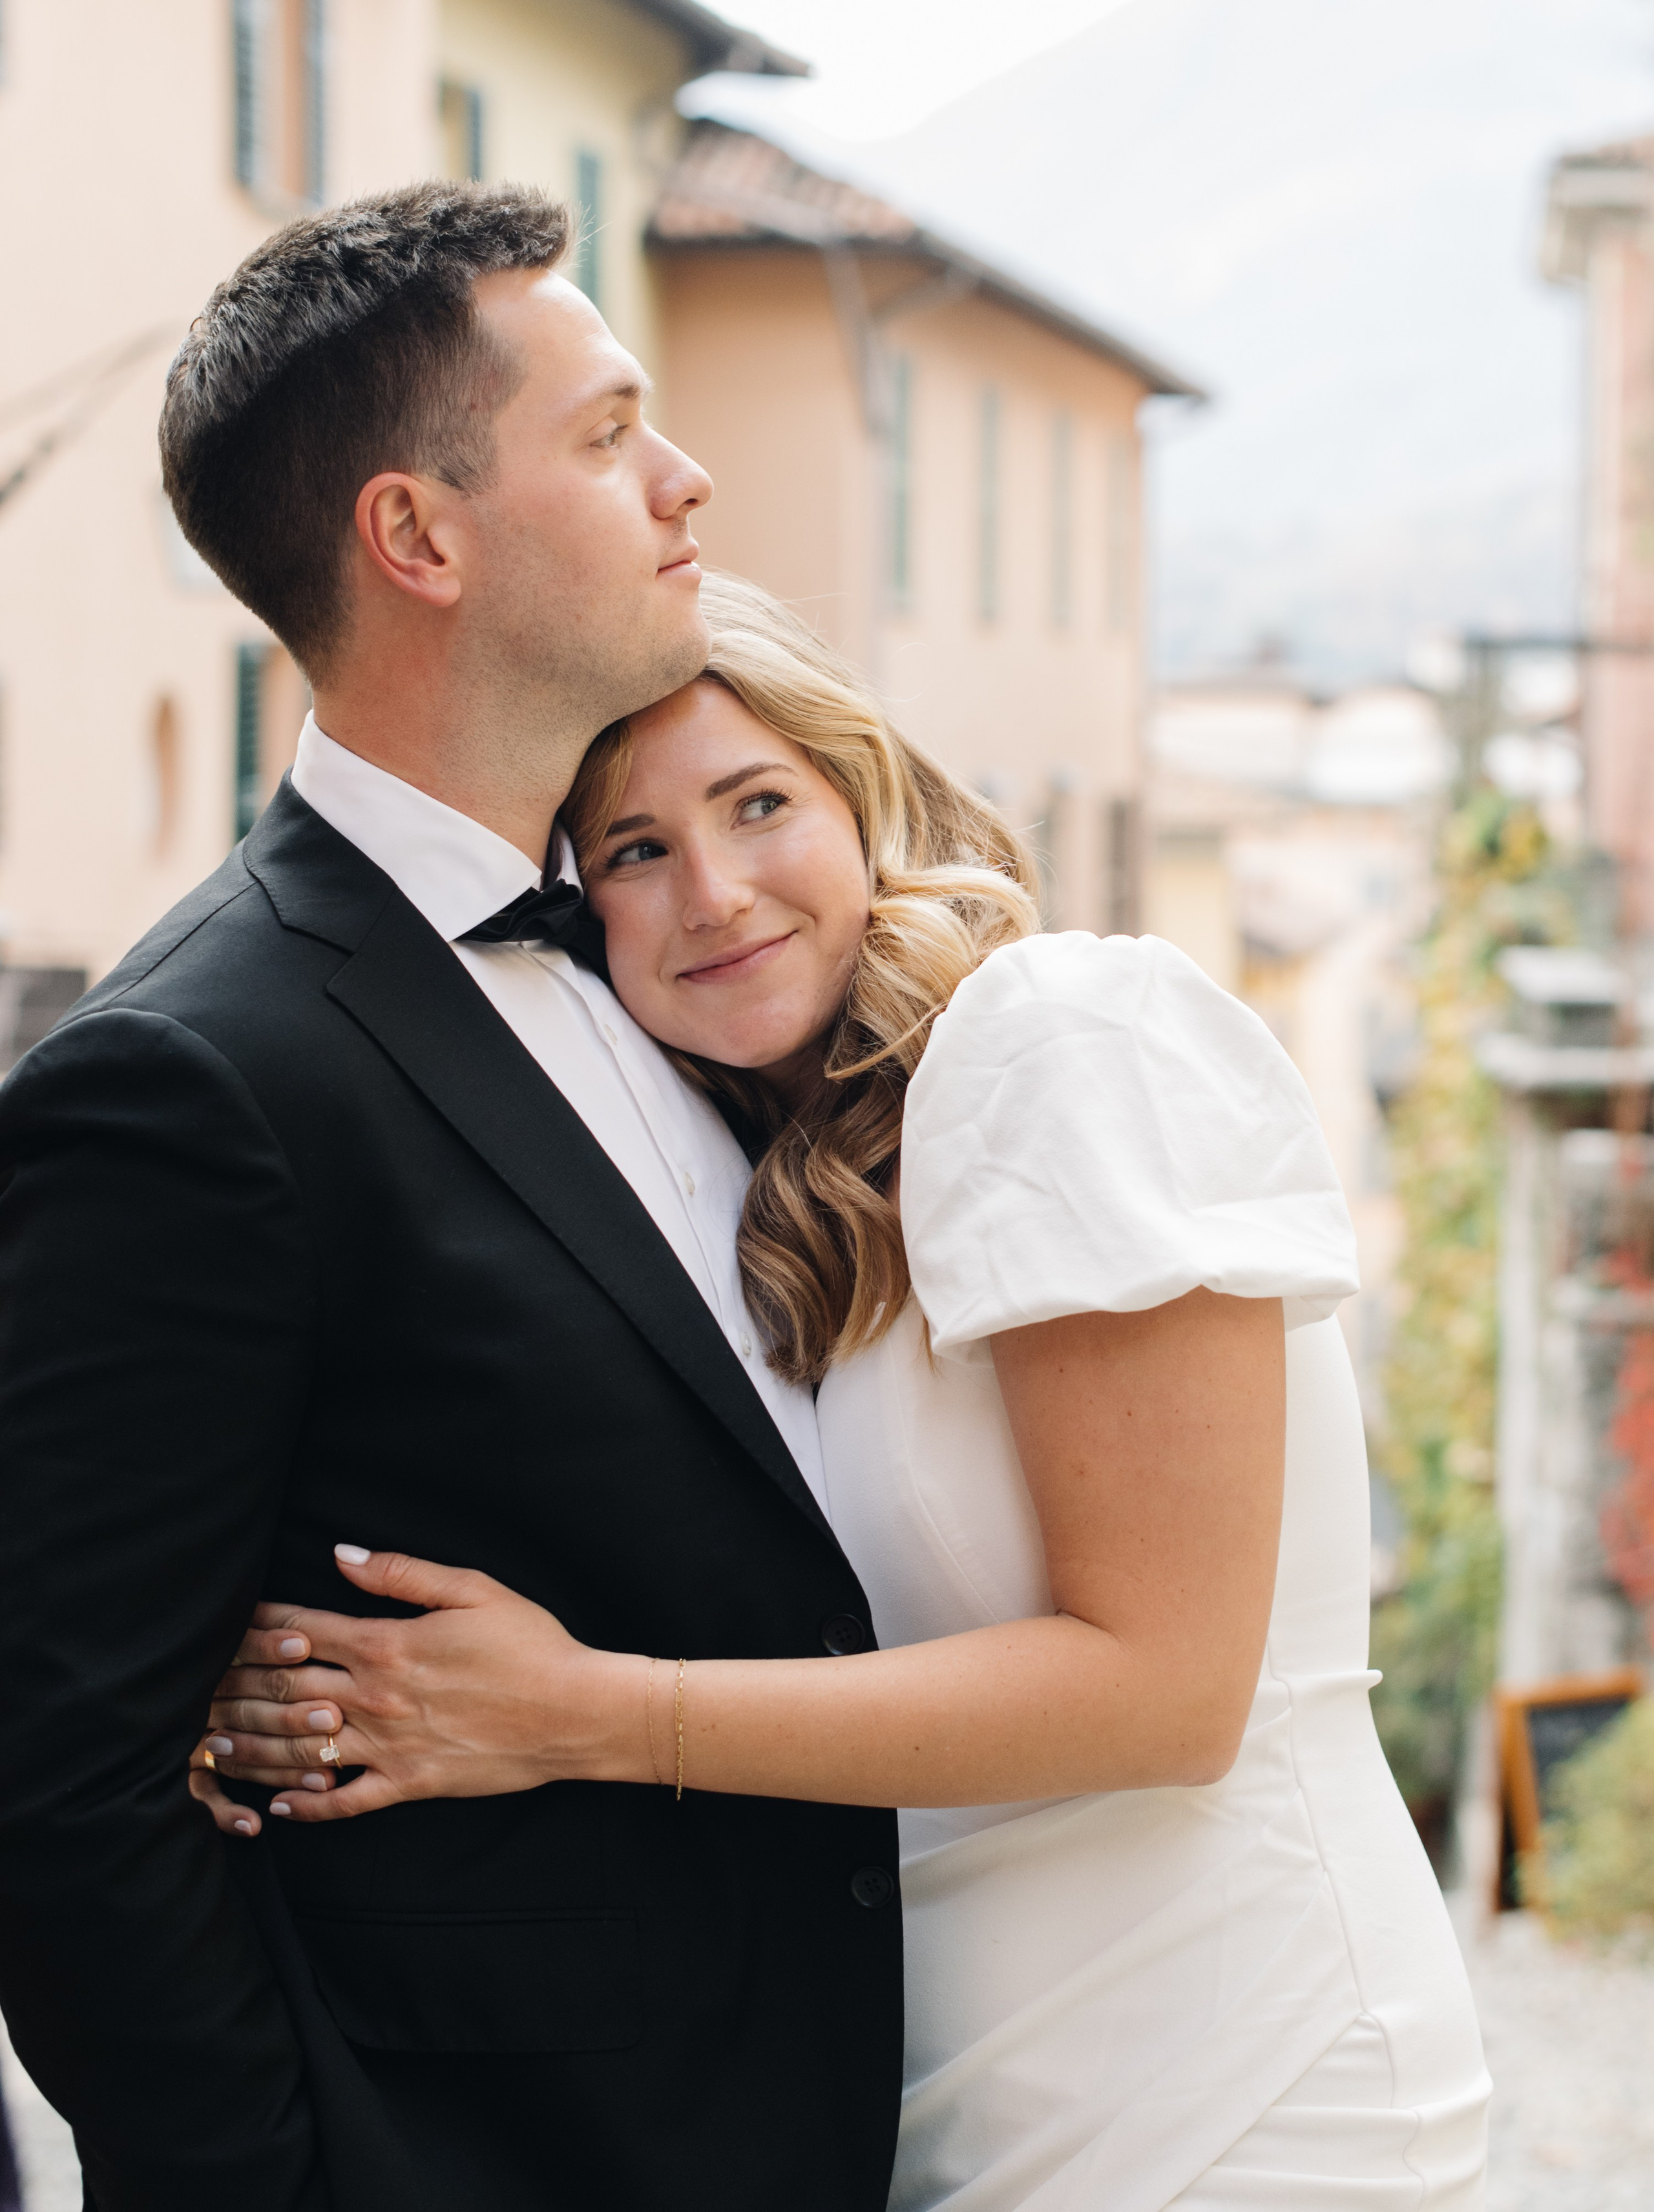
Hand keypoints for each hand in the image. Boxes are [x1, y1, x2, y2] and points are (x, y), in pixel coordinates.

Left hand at [201, 1545, 650, 1823]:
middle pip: (287, 1690)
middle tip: (201, 1686)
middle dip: (240, 1685)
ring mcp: (390, 1745)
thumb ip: (401, 1573)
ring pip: (303, 1748)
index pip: (302, 1631)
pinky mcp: (409, 1785)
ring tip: (219, 1743)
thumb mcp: (472, 1589)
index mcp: (388, 1643)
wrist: (574, 1712)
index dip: (259, 1626)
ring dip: (256, 1745)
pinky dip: (308, 1805)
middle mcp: (377, 1696)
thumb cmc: (530, 1644)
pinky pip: (346, 1801)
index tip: (229, 1625)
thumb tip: (341, 1554)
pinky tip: (280, 1805)